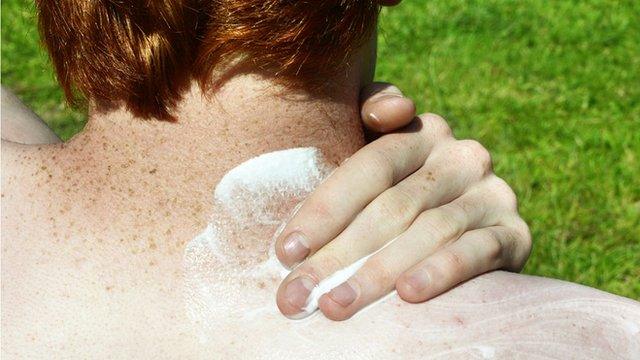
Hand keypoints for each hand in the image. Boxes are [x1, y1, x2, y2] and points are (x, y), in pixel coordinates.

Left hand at [274, 83, 530, 319]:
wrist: (472, 227)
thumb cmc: (405, 193)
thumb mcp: (384, 152)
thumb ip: (372, 114)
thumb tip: (390, 109)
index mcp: (422, 132)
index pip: (369, 167)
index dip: (326, 209)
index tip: (286, 252)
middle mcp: (461, 156)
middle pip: (392, 206)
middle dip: (339, 254)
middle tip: (298, 294)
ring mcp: (492, 193)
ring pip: (429, 231)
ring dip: (378, 272)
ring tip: (337, 304)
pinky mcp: (515, 233)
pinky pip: (477, 252)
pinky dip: (441, 271)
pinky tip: (408, 295)